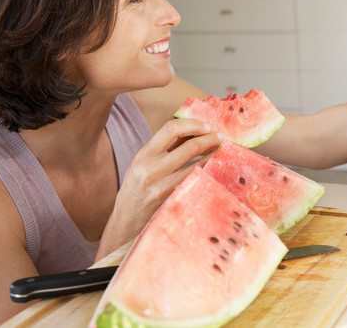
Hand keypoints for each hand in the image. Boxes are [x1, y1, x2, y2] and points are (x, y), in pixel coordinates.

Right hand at [99, 118, 222, 254]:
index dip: (192, 124)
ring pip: (198, 165)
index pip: (170, 129)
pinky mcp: (173, 201)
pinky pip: (196, 181)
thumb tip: (194, 130)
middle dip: (210, 139)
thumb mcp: (144, 165)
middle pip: (189, 147)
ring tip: (221, 150)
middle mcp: (151, 170)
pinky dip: (208, 172)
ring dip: (214, 155)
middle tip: (220, 136)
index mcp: (143, 156)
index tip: (206, 125)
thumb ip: (166, 148)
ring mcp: (163, 187)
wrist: (125, 223)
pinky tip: (215, 169)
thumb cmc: (137, 190)